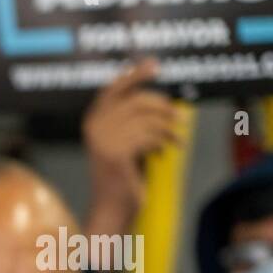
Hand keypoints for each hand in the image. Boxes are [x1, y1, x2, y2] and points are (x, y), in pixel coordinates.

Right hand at [82, 59, 184, 247]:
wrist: (112, 208)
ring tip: (176, 140)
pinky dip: (163, 142)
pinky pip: (149, 136)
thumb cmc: (124, 174)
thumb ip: (135, 119)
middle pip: (137, 100)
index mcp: (92, 120)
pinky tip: (165, 152)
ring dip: (168, 129)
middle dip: (163, 107)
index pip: (113, 88)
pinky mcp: (116, 153)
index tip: (155, 64)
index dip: (134, 74)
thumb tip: (164, 99)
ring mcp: (103, 140)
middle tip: (179, 118)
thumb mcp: (126, 140)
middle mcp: (94, 127)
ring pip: (148, 119)